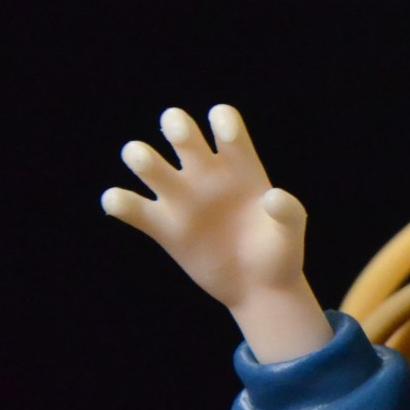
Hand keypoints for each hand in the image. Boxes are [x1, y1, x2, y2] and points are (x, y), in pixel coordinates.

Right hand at [103, 105, 331, 360]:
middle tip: (183, 140)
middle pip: (180, 129)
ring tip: (150, 167)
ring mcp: (182, 200)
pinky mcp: (163, 228)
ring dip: (140, 155)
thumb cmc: (280, 254)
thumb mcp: (292, 232)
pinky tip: (121, 202)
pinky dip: (117, 201)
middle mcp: (206, 175)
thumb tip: (270, 197)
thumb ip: (288, 212)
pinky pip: (129, 207)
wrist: (261, 289)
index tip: (228, 139)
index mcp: (239, 165)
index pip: (223, 120)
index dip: (222, 120)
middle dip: (176, 125)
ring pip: (146, 161)